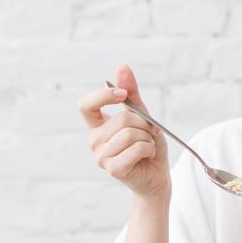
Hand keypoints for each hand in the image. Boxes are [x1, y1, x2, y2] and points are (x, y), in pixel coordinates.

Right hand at [78, 64, 170, 199]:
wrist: (155, 176)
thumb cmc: (147, 145)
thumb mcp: (142, 116)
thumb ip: (131, 93)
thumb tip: (122, 67)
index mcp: (97, 125)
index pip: (86, 105)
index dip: (103, 95)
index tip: (122, 94)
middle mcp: (94, 140)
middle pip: (122, 119)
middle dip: (143, 124)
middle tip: (148, 134)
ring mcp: (101, 156)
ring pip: (131, 134)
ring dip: (148, 138)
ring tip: (146, 147)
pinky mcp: (113, 169)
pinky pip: (137, 148)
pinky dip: (149, 149)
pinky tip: (146, 156)